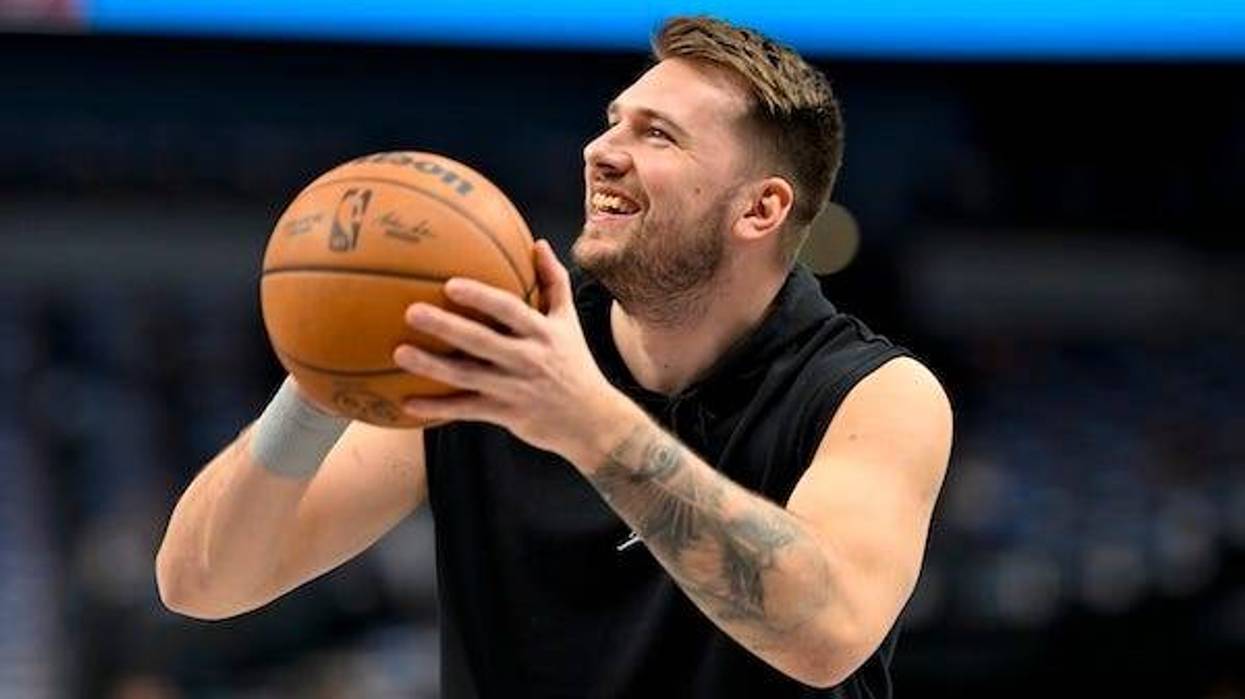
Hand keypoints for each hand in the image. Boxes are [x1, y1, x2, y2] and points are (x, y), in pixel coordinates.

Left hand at [393, 240, 637, 465]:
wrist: (592, 421)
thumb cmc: (574, 363)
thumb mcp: (569, 321)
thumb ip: (553, 281)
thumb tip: (537, 242)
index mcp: (542, 333)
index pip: (510, 310)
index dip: (481, 297)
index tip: (451, 284)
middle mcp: (528, 359)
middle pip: (481, 341)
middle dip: (446, 326)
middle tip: (412, 312)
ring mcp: (515, 389)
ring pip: (467, 376)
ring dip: (432, 366)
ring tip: (399, 352)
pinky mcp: (505, 414)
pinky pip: (466, 409)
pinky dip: (437, 408)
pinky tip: (407, 402)